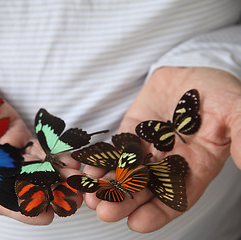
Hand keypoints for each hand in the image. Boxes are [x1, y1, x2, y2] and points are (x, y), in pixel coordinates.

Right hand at [0, 83, 81, 224]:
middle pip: (23, 189)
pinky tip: (72, 162)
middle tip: (72, 203)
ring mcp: (7, 152)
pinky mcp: (18, 134)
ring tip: (79, 186)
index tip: (44, 215)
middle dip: (48, 196)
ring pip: (35, 170)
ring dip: (58, 179)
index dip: (20, 209)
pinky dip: (55, 155)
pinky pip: (39, 147)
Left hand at [83, 67, 240, 231]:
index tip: (137, 223)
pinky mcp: (130, 134)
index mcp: (195, 167)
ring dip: (108, 186)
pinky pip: (114, 151)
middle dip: (125, 201)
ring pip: (126, 173)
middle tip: (104, 211)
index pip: (177, 198)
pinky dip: (101, 161)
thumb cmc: (218, 92)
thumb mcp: (236, 112)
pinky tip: (88, 170)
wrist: (192, 70)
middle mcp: (169, 163)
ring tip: (91, 195)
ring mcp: (148, 149)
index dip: (158, 212)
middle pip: (145, 189)